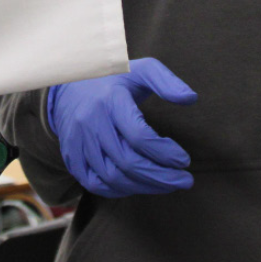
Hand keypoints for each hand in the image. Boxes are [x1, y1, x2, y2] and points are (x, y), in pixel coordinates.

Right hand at [48, 57, 196, 197]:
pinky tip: (138, 185)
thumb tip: (191, 98)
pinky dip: (119, 191)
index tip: (184, 160)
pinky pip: (95, 184)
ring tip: (166, 184)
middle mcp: (91, 122)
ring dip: (144, 187)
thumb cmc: (114, 79)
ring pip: (112, 177)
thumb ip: (166, 82)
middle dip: (161, 177)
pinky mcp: (71, 156)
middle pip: (128, 162)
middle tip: (184, 181)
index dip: (165, 153)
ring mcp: (78, 141)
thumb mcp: (141, 70)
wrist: (69, 84)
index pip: (139, 136)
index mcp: (110, 100)